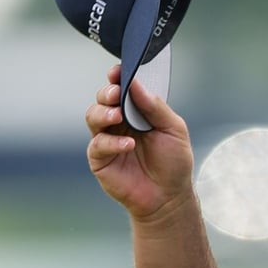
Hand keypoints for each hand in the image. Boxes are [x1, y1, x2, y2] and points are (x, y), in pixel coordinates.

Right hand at [84, 64, 194, 220]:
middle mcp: (119, 123)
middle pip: (103, 99)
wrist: (169, 196)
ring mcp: (107, 140)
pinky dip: (111, 142)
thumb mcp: (173, 129)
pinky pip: (98, 145)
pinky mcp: (100, 159)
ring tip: (117, 116)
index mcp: (136, 112)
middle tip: (116, 93)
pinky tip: (127, 145)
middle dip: (107, 93)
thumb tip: (137, 85)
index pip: (123, 89)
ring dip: (103, 113)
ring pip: (93, 117)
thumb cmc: (173, 162)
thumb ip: (155, 107)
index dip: (117, 78)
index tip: (117, 71)